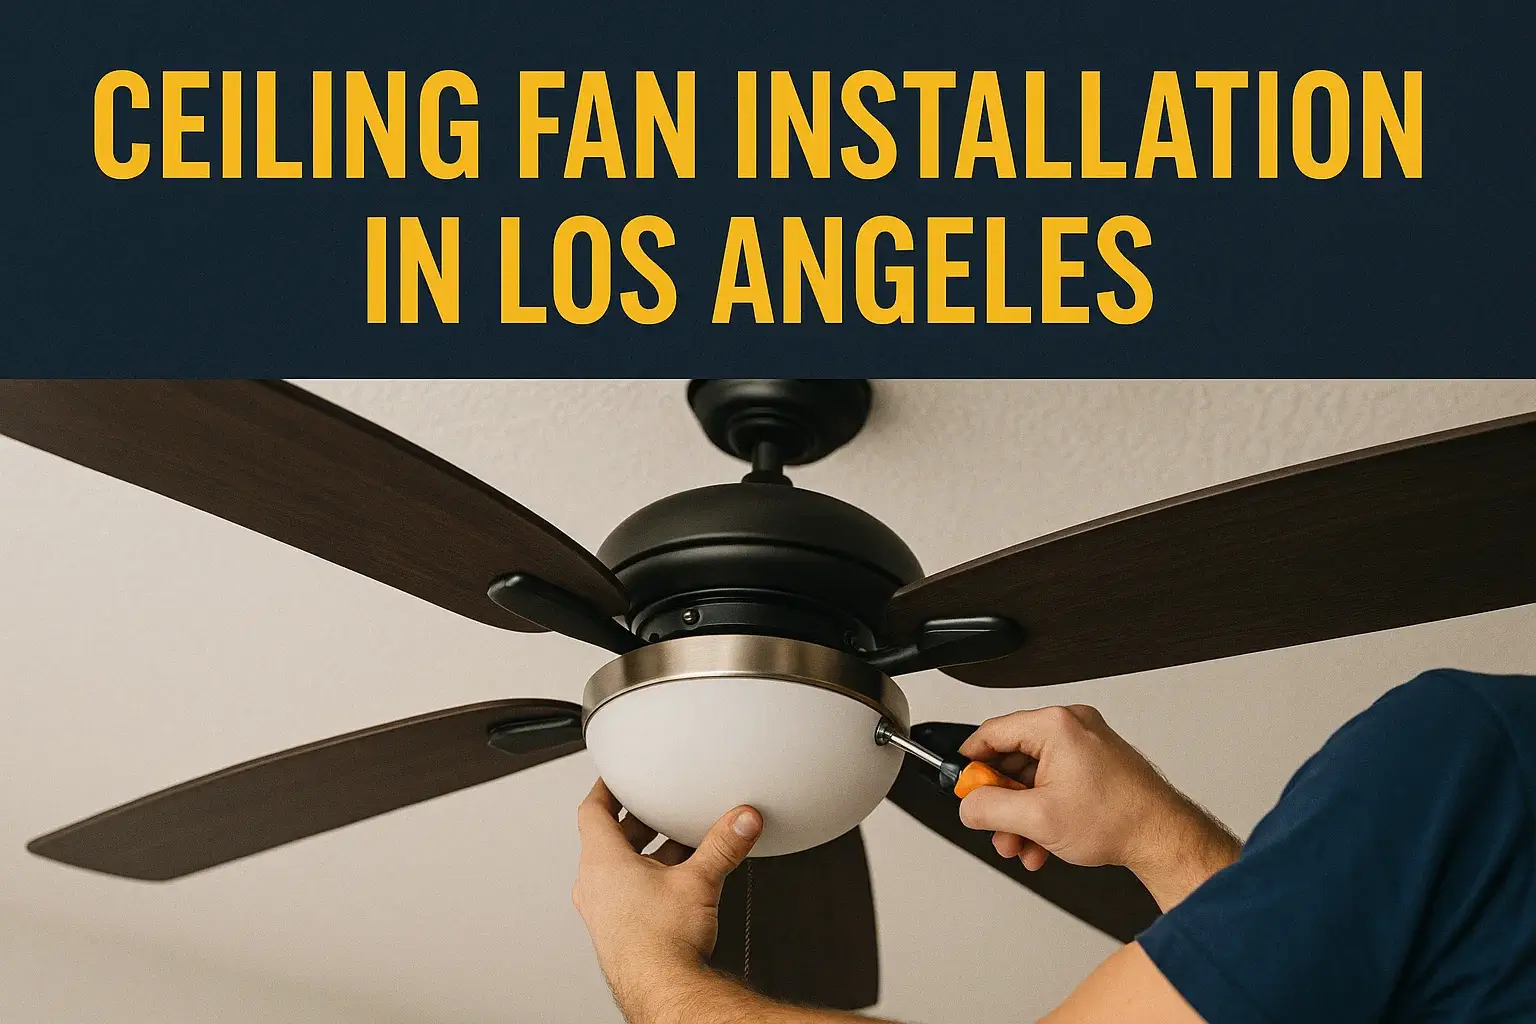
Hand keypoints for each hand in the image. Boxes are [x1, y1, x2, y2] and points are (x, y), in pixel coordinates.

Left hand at [572, 780, 761, 995]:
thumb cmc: (661, 943)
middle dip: (637, 823)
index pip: (592, 811)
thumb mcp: (699, 880)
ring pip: (619, 868)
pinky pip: (627, 893)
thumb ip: (724, 845)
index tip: (614, 779)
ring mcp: (603, 911)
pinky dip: (648, 880)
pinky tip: (677, 885)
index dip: (605, 789)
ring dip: (646, 854)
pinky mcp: (617, 930)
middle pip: (608, 839)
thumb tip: (742, 821)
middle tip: (656, 809)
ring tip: (677, 846)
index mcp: (602, 863)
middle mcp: (595, 886)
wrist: (662, 989)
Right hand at [956, 705, 1239, 909]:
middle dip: (1002, 802)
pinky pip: (1055, 784)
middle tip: (994, 826)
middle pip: (1013, 759)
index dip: (971, 762)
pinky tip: (1042, 845)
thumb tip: (967, 805)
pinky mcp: (1097, 765)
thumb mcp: (1036, 818)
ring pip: (1034, 778)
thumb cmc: (1119, 819)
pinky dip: (1044, 812)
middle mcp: (1073, 727)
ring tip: (1021, 846)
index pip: (993, 732)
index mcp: (1056, 725)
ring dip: (1022, 816)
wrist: (1164, 838)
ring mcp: (1087, 746)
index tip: (961, 784)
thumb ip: (989, 808)